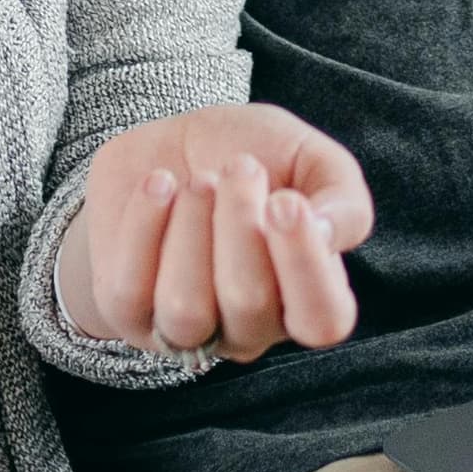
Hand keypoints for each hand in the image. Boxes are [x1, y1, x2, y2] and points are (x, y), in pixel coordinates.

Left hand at [58, 106, 373, 362]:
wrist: (177, 141)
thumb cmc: (257, 153)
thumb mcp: (311, 158)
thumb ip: (342, 199)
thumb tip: (327, 236)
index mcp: (306, 299)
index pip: (323, 320)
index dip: (305, 264)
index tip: (285, 200)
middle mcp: (250, 329)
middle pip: (248, 305)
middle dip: (240, 221)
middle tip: (241, 166)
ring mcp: (186, 330)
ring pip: (186, 309)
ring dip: (192, 227)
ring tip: (200, 180)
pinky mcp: (130, 314)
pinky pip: (130, 292)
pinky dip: (144, 227)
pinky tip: (159, 185)